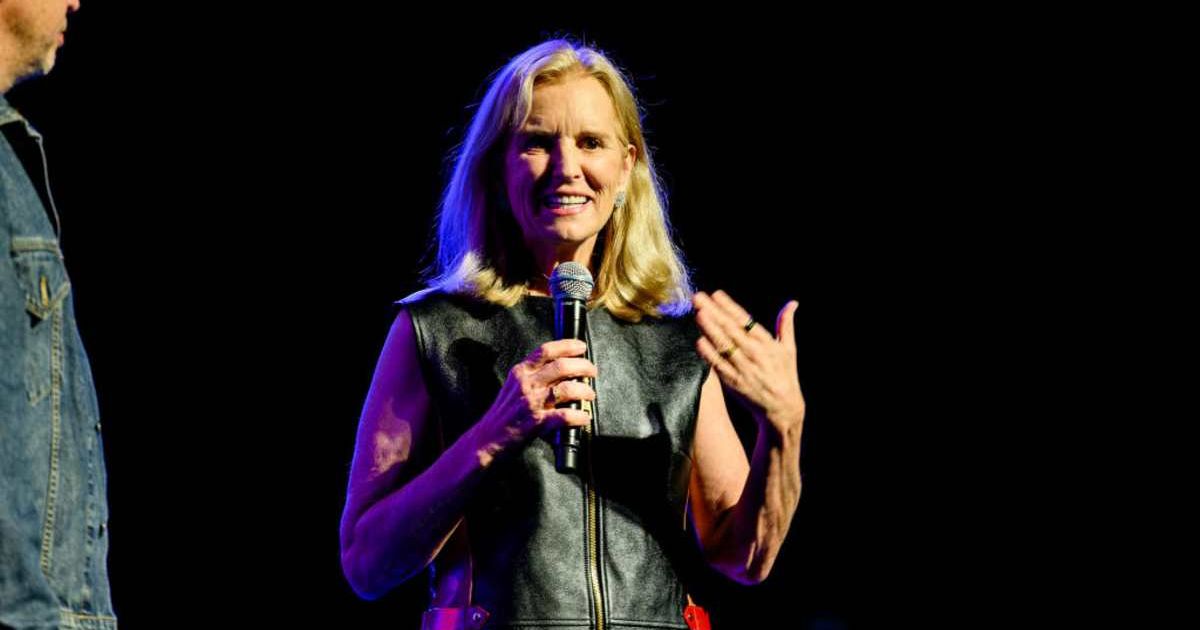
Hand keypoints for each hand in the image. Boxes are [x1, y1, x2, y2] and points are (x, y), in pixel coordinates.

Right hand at [480, 339, 596, 446]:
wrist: (487, 440)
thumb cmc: (503, 415)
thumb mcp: (513, 386)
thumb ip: (533, 376)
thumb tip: (562, 370)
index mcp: (520, 372)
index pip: (546, 350)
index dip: (567, 346)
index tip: (581, 347)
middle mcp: (526, 384)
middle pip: (562, 366)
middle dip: (583, 366)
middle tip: (592, 371)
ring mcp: (531, 402)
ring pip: (566, 388)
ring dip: (584, 390)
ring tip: (589, 394)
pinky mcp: (536, 422)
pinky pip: (565, 416)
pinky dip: (579, 416)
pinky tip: (584, 417)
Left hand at [693, 291, 804, 433]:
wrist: (783, 408)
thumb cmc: (785, 374)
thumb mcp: (789, 348)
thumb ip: (786, 324)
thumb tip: (793, 303)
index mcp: (767, 344)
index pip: (745, 321)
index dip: (730, 307)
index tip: (717, 294)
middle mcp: (755, 354)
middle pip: (731, 329)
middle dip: (714, 312)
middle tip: (698, 298)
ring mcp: (744, 369)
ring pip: (724, 345)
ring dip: (709, 329)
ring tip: (697, 314)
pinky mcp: (734, 383)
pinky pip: (719, 366)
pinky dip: (710, 354)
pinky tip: (699, 341)